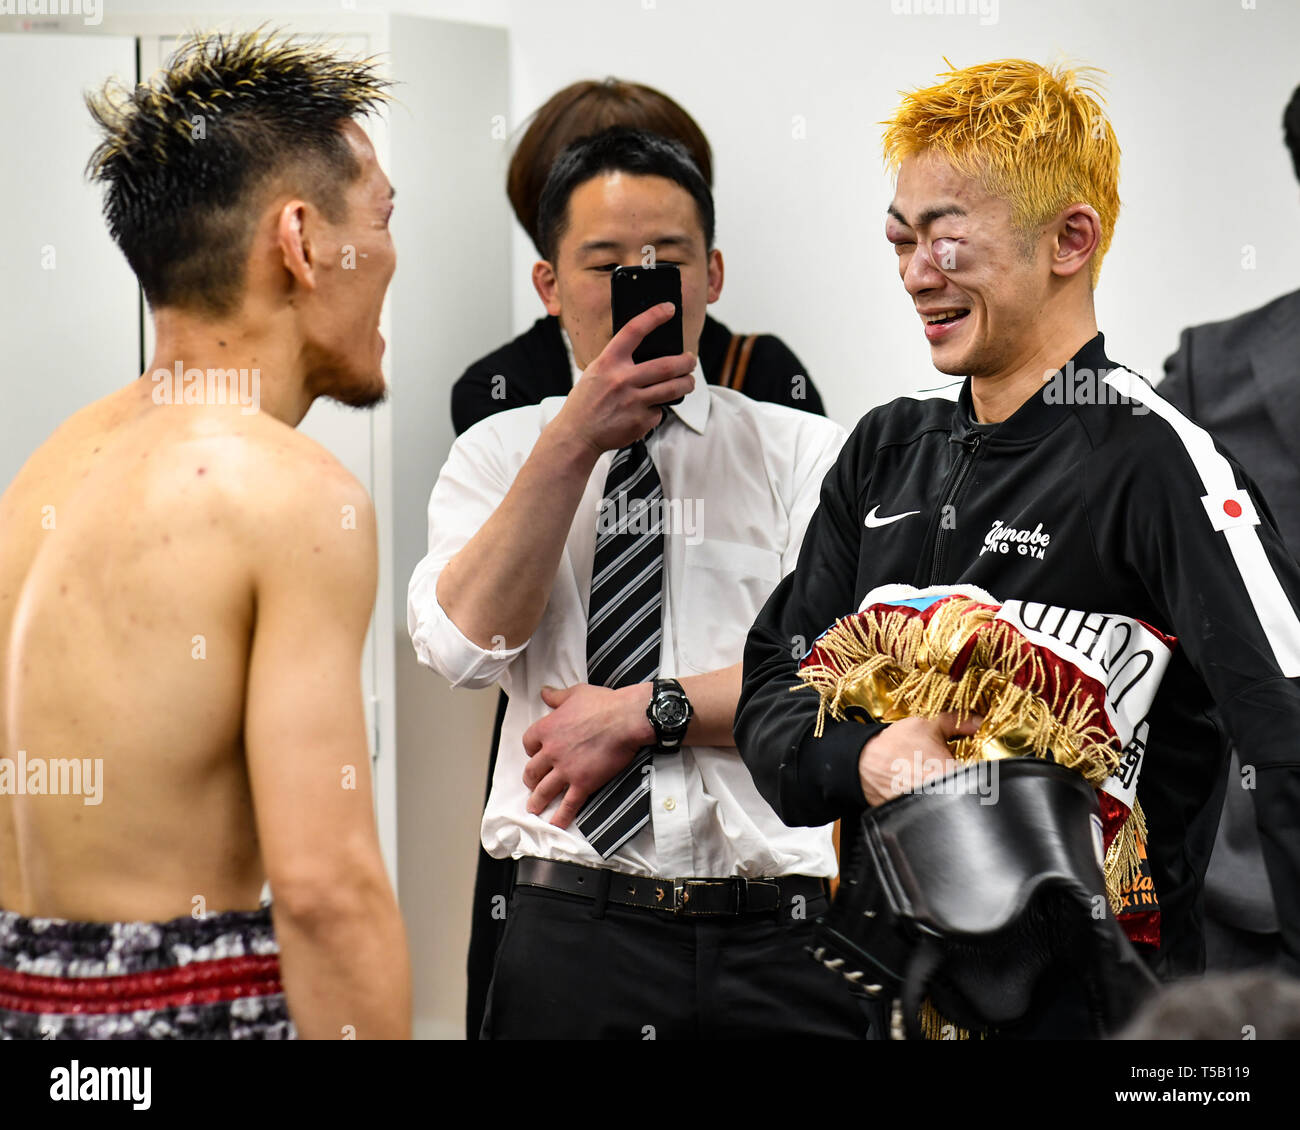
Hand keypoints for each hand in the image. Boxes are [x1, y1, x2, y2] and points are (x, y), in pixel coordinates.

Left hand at [521, 683, 655, 828]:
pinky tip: (556, 823)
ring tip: (534, 809)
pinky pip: (569, 804)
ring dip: (537, 801)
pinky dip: (561, 815)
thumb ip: (557, 696)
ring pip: (545, 790)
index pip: (529, 743)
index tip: (534, 753)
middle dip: (530, 779)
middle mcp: (552, 751)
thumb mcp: (575, 693)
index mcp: (547, 729)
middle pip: (532, 770)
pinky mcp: (583, 783)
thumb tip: (545, 693)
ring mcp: (566, 769)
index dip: (531, 750)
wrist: (624, 719)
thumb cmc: (602, 704)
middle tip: (531, 784)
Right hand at [551, 302, 695, 455]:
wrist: (577, 435)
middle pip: (667, 365)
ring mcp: (633, 402)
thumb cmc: (587, 401)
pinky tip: (650, 410)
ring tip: (689, 381)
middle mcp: (621, 380)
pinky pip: (659, 411)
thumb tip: (650, 352)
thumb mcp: (596, 372)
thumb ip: (618, 362)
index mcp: (608, 362)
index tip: (669, 308)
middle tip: (691, 360)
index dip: (654, 316)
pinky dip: (659, 409)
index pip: (634, 330)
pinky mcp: (640, 421)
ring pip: (673, 388)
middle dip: (686, 361)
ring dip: (687, 383)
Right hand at [857, 712, 983, 806]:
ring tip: (934, 778)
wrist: (863, 763)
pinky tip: (924, 788)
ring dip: (950, 792)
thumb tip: (978, 720)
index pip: (982, 778)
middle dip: (966, 781)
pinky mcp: (919, 814)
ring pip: (952, 803)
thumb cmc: (894, 745)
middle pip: (970, 793)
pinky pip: (934, 810)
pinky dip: (933, 801)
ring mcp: (931, 807)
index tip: (974, 763)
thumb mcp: (926, 725)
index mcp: (952, 772)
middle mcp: (944, 794)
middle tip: (952, 769)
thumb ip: (956, 722)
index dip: (980, 770)